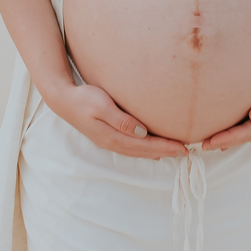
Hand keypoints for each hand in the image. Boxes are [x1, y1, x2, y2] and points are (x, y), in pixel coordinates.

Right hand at [39, 74, 186, 158]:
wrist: (63, 100)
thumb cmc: (84, 99)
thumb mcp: (103, 106)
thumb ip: (122, 121)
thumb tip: (142, 133)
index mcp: (114, 137)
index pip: (146, 145)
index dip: (166, 147)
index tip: (184, 148)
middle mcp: (113, 143)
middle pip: (145, 151)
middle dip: (166, 152)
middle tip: (187, 151)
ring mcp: (110, 141)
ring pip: (139, 151)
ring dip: (157, 151)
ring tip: (174, 150)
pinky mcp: (108, 136)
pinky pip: (132, 146)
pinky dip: (146, 148)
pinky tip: (152, 145)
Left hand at [203, 58, 250, 150]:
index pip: (248, 132)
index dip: (229, 137)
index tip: (212, 140)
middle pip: (243, 136)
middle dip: (223, 141)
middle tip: (202, 145)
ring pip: (243, 133)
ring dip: (226, 138)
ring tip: (206, 141)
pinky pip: (245, 125)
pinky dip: (232, 130)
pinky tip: (221, 132)